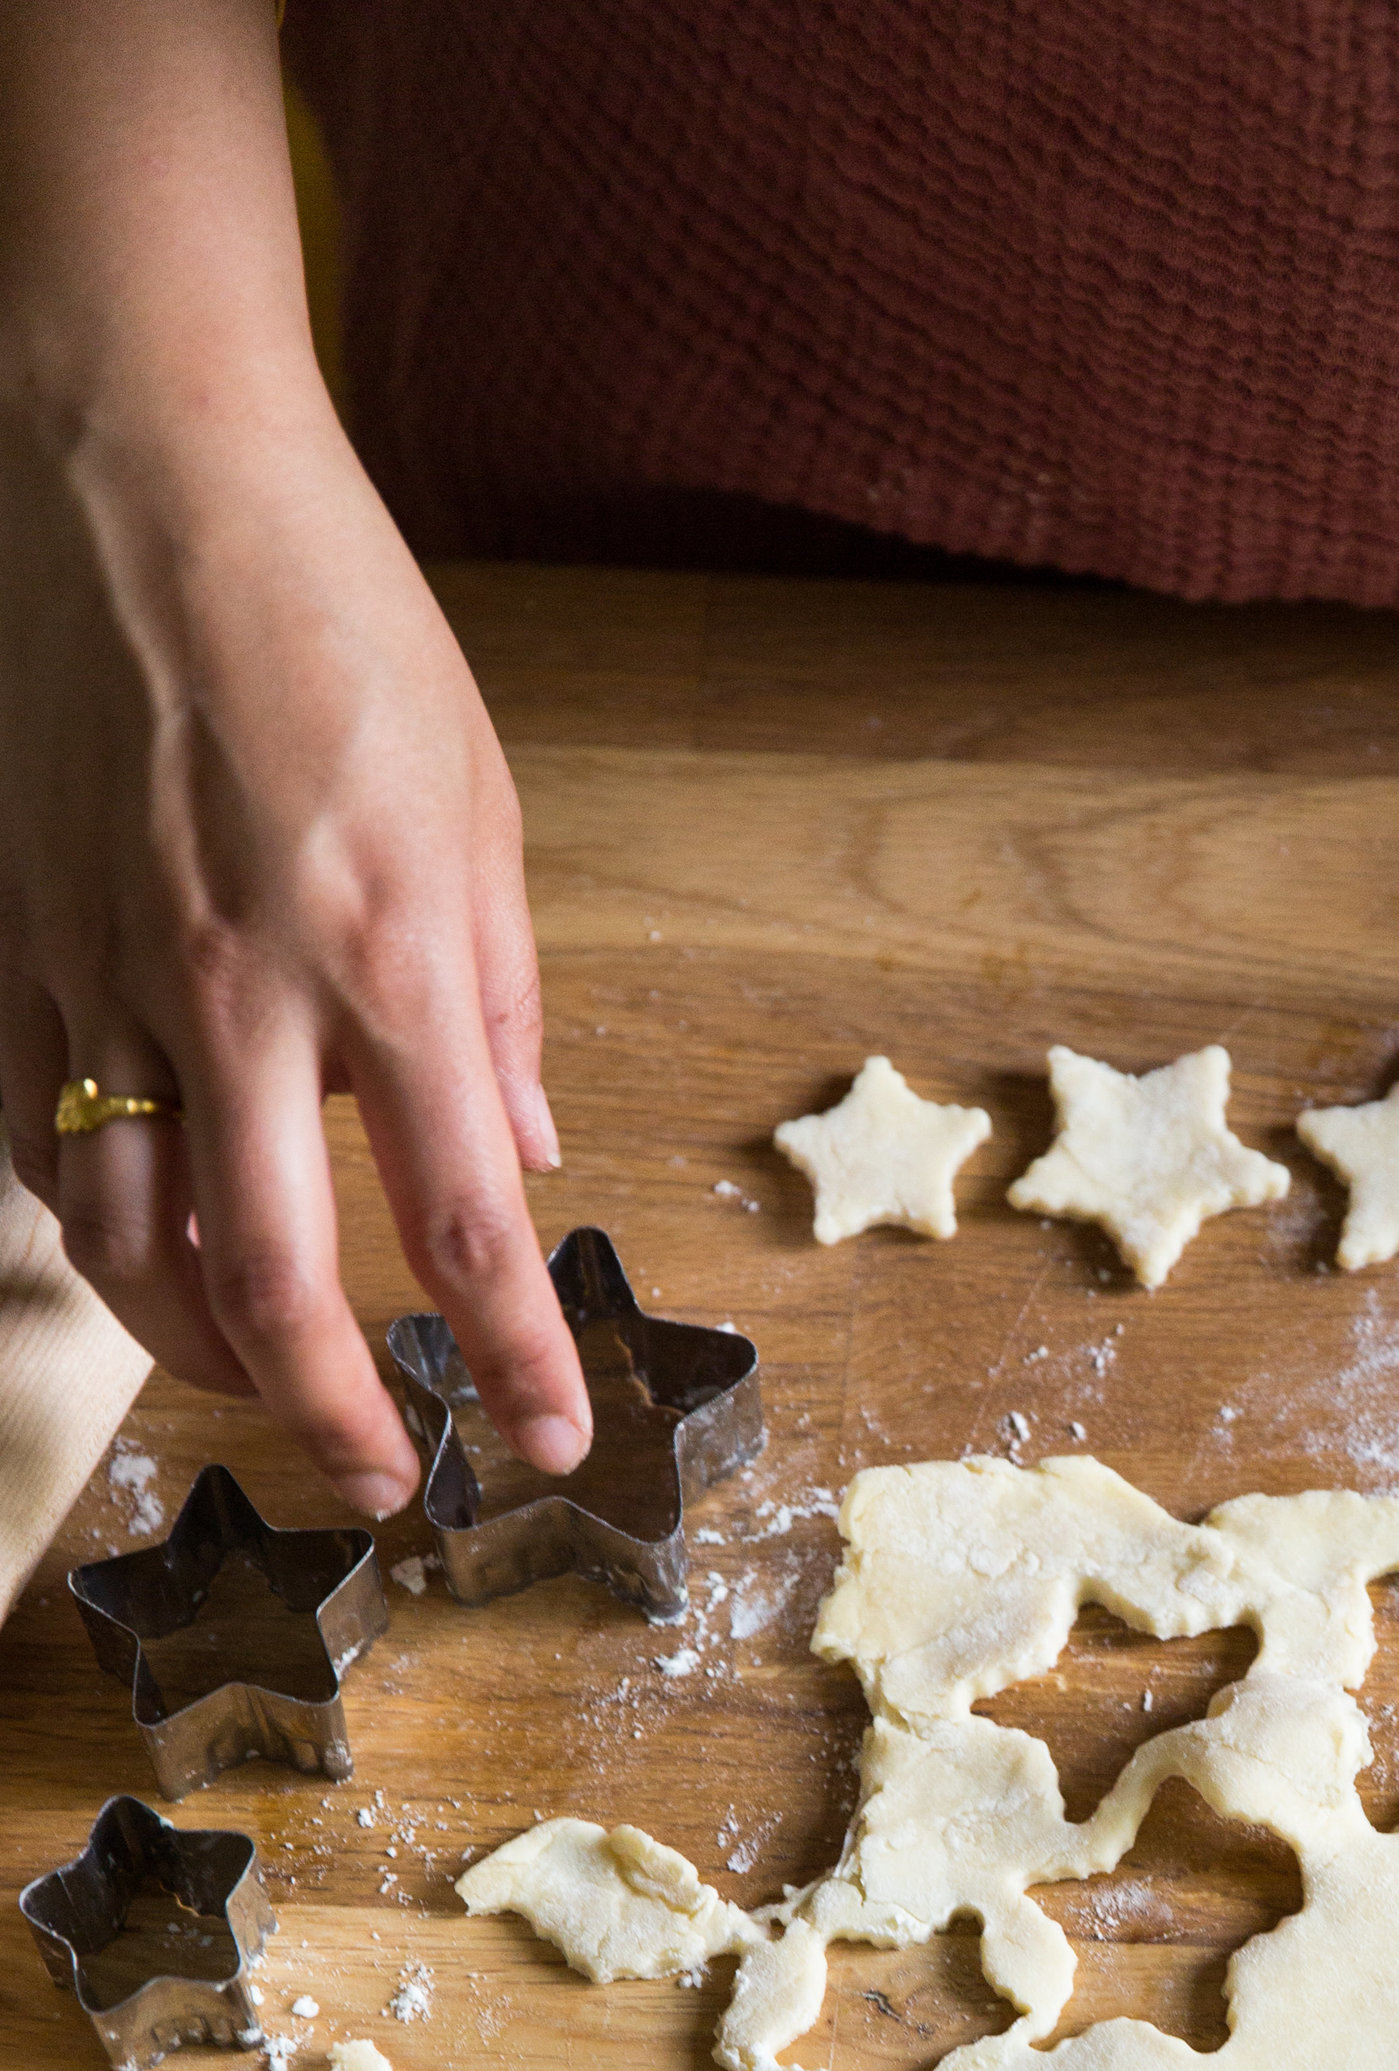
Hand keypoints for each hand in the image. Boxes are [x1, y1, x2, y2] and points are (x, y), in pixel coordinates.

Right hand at [0, 384, 589, 1515]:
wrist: (131, 461)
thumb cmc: (327, 611)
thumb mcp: (478, 801)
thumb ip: (501, 999)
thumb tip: (526, 1151)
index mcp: (388, 957)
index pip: (466, 1226)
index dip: (515, 1362)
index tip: (546, 1444)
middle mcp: (240, 994)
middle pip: (273, 1284)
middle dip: (334, 1414)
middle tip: (381, 1481)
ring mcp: (105, 974)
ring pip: (128, 1243)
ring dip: (199, 1350)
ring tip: (264, 1382)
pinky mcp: (11, 944)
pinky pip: (38, 1141)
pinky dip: (95, 1227)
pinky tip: (143, 1252)